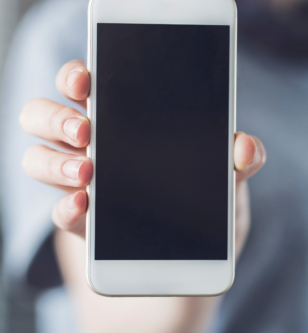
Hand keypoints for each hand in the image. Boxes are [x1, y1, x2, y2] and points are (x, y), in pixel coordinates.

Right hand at [20, 60, 265, 257]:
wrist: (187, 257)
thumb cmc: (201, 202)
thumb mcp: (224, 177)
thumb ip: (239, 157)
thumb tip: (245, 146)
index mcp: (122, 121)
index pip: (85, 84)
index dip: (77, 75)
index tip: (87, 78)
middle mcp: (92, 146)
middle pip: (45, 114)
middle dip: (56, 116)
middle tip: (86, 130)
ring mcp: (80, 183)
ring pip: (37, 158)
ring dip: (53, 162)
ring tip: (87, 172)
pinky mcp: (80, 222)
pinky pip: (58, 210)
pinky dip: (65, 207)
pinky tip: (84, 206)